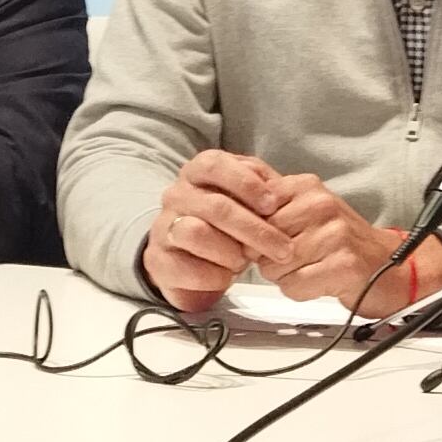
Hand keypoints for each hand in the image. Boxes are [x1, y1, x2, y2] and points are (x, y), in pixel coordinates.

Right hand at [143, 151, 296, 313]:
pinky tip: (226, 276)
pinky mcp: (158, 260)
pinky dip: (214, 276)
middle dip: (255, 229)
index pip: (215, 165)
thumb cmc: (227, 223)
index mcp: (196, 172)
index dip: (246, 183)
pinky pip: (186, 268)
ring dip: (231, 252)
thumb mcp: (248, 198)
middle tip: (283, 249)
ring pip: (196, 234)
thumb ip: (263, 187)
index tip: (273, 204)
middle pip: (215, 206)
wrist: (191, 260)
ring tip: (244, 263)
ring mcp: (163, 227)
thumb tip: (278, 190)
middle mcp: (176, 195)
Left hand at [246, 174, 441, 316]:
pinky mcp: (343, 264)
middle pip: (261, 242)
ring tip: (312, 268)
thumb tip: (227, 209)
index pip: (252, 210)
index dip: (253, 234)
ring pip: (274, 267)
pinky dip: (301, 291)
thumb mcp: (306, 210)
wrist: (390, 266)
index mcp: (306, 186)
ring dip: (286, 277)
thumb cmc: (341, 241)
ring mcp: (334, 234)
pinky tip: (320, 281)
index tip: (267, 242)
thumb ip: (271, 206)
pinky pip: (294, 286)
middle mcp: (320, 204)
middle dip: (269, 259)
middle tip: (297, 258)